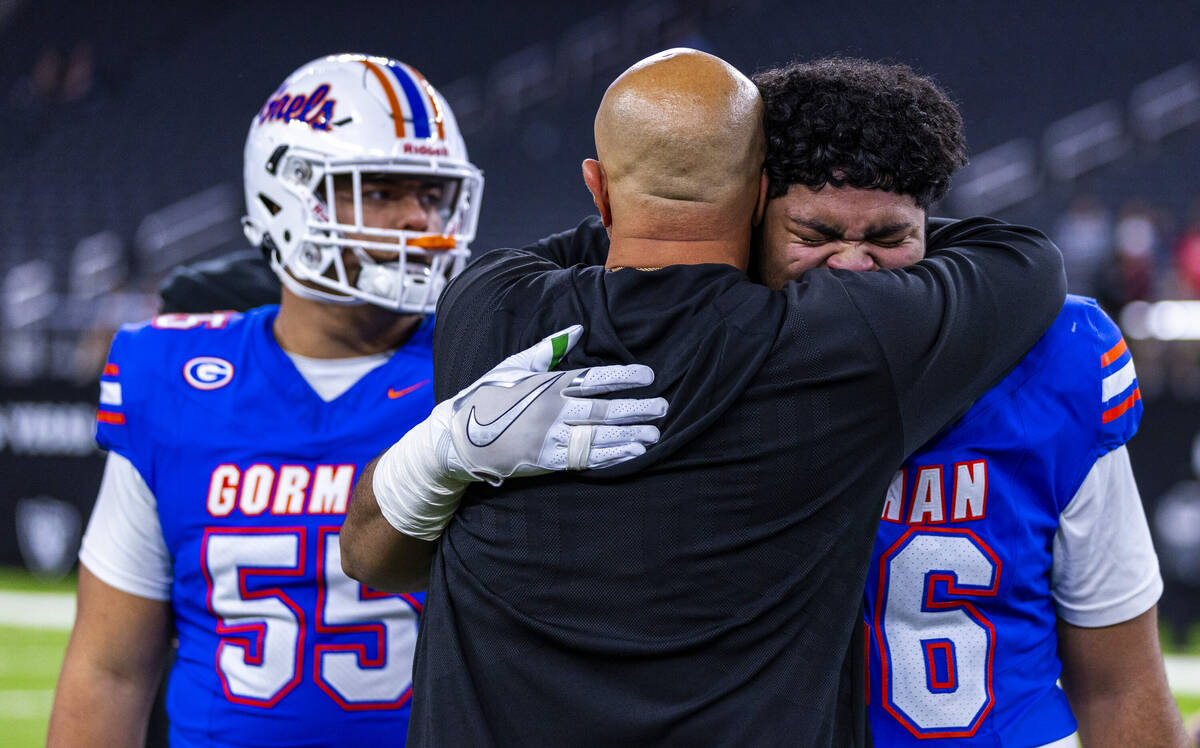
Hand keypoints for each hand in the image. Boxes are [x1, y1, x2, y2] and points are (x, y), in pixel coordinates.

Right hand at [446, 324, 667, 483]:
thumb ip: (548, 348)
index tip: (649, 376)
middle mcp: (552, 409)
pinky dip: (611, 456)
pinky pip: (585, 458)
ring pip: (599, 435)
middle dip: (636, 408)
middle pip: (603, 408)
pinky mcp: (545, 460)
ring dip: (630, 435)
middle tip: (663, 407)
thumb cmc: (486, 396)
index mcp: (547, 383)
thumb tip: (578, 329)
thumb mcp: (513, 365)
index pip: (594, 377)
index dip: (624, 376)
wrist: (456, 437)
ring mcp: (549, 436)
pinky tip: (632, 454)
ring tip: (655, 434)